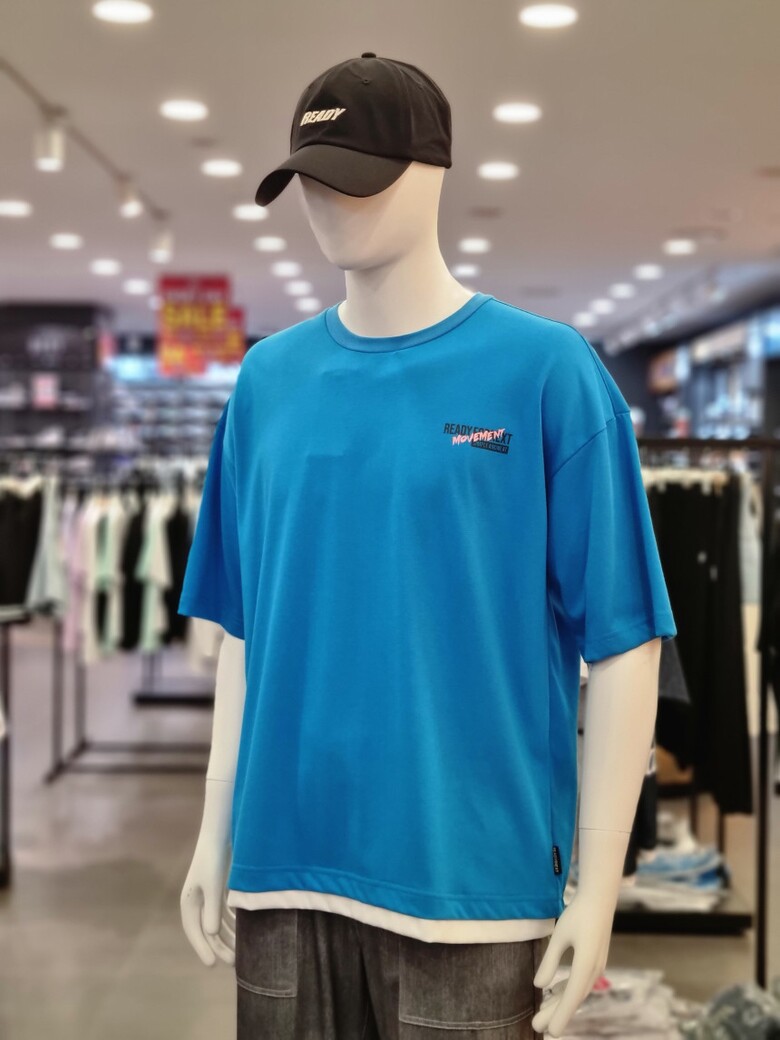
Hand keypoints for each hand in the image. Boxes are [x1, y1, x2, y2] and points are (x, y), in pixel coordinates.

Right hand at [180, 834, 234, 966]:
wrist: (221, 835)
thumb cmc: (213, 859)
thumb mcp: (212, 885)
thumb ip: (212, 910)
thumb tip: (211, 934)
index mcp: (189, 902)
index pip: (194, 931)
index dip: (202, 948)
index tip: (212, 964)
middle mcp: (197, 902)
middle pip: (207, 930)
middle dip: (219, 946)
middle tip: (233, 962)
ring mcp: (209, 897)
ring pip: (217, 924)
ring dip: (228, 937)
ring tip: (241, 952)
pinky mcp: (220, 890)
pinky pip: (225, 913)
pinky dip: (233, 923)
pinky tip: (244, 932)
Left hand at [531, 893, 610, 1036]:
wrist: (599, 899)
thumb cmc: (578, 914)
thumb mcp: (560, 936)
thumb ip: (550, 961)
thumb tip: (539, 986)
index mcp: (586, 965)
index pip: (571, 997)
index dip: (559, 1015)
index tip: (550, 1032)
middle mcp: (594, 971)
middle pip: (573, 998)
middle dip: (555, 1013)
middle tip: (536, 1026)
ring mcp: (596, 967)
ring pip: (576, 992)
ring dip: (559, 1003)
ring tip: (542, 1012)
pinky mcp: (594, 962)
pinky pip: (579, 982)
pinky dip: (566, 991)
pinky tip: (554, 993)